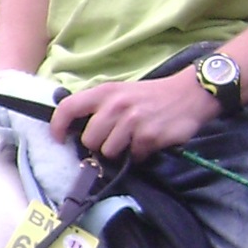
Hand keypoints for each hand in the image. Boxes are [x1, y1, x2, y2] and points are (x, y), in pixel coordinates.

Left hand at [49, 71, 216, 158]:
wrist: (190, 94)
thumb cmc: (151, 96)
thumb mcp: (121, 92)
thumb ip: (100, 107)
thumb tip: (77, 131)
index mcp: (105, 92)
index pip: (69, 108)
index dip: (58, 126)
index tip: (58, 139)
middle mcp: (115, 106)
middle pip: (89, 139)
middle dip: (99, 144)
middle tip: (115, 137)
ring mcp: (132, 122)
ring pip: (109, 151)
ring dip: (121, 150)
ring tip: (134, 137)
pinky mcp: (148, 137)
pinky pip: (135, 156)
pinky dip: (141, 153)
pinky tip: (150, 139)